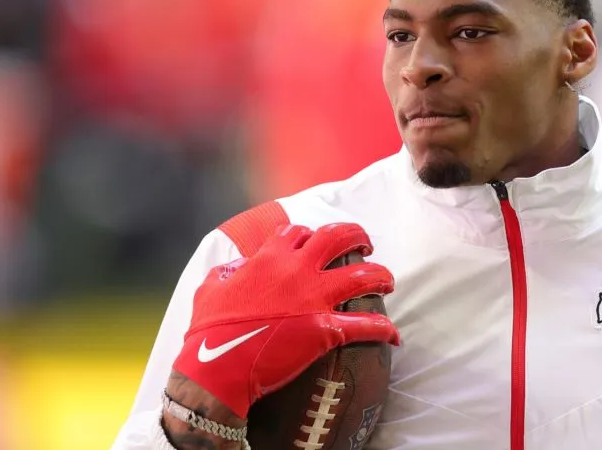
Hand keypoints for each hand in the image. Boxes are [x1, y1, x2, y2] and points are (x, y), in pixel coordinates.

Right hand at [172, 223, 399, 419]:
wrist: (217, 369)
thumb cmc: (208, 332)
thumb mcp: (209, 290)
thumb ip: (225, 272)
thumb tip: (236, 268)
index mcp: (269, 258)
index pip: (297, 232)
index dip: (309, 234)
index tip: (315, 241)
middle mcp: (297, 270)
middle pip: (338, 237)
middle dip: (357, 236)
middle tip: (366, 246)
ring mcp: (314, 299)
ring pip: (363, 275)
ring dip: (381, 276)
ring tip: (388, 282)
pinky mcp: (326, 330)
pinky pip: (366, 325)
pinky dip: (384, 329)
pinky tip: (393, 334)